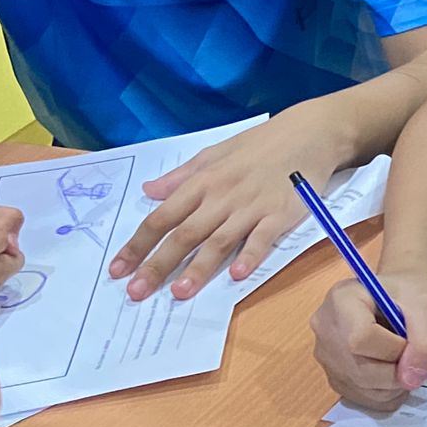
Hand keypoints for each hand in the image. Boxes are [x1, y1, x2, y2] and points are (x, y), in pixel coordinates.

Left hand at [110, 110, 346, 302]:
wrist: (309, 133)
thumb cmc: (260, 144)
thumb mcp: (214, 153)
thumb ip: (181, 176)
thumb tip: (149, 192)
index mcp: (202, 182)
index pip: (162, 217)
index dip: (138, 245)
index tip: (118, 270)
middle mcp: (222, 196)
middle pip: (184, 234)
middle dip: (158, 265)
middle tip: (136, 292)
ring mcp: (252, 207)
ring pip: (219, 241)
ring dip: (199, 268)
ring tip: (179, 293)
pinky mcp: (281, 214)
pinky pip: (262, 238)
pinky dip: (249, 256)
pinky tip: (237, 276)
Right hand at [310, 270, 426, 411]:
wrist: (399, 295)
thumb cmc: (411, 292)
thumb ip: (426, 341)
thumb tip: (410, 380)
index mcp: (341, 299)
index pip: (361, 339)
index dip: (395, 349)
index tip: (411, 340)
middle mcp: (325, 329)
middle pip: (360, 369)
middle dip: (398, 371)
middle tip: (414, 354)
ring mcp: (326, 356)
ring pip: (362, 389)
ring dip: (395, 385)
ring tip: (405, 359)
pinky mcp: (334, 376)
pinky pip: (362, 398)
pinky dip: (387, 394)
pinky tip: (395, 372)